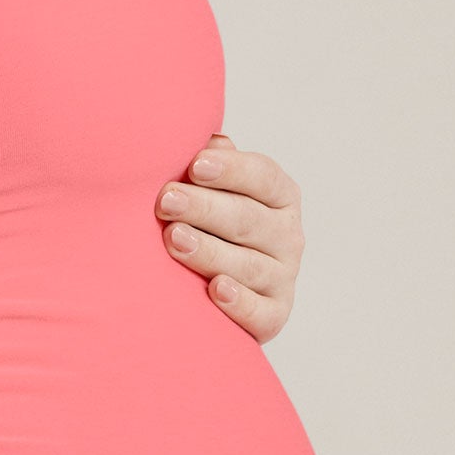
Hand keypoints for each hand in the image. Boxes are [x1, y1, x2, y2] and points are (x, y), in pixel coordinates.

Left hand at [155, 133, 303, 342]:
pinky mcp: (274, 317)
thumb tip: (206, 138)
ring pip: (249, 265)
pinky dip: (240, 303)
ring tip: (173, 239)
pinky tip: (215, 290)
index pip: (263, 176)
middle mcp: (288, 236)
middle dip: (205, 208)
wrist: (214, 293)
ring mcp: (282, 278)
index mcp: (279, 196)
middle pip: (248, 219)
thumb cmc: (208, 224)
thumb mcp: (213, 190)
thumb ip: (210, 163)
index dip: (231, 169)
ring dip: (210, 251)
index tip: (194, 164)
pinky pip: (260, 313)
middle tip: (166, 200)